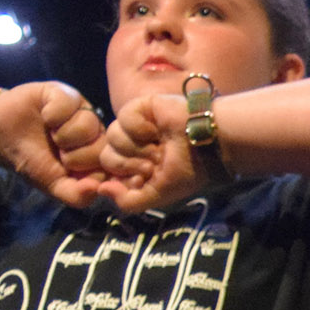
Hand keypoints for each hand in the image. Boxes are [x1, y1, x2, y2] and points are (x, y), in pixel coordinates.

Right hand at [0, 82, 106, 207]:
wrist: (1, 136)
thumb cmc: (33, 161)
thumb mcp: (55, 187)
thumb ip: (78, 196)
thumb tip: (96, 190)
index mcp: (100, 156)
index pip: (112, 169)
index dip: (88, 172)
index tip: (70, 170)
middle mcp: (97, 133)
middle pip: (102, 148)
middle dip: (74, 156)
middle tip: (59, 152)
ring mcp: (84, 111)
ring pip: (89, 125)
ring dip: (63, 135)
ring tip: (51, 134)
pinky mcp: (66, 93)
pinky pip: (69, 105)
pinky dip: (52, 115)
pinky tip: (45, 116)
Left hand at [96, 94, 203, 213]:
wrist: (207, 146)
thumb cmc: (188, 171)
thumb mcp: (158, 195)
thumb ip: (128, 202)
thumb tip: (102, 190)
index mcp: (132, 166)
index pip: (110, 175)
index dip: (128, 179)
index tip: (149, 178)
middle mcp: (129, 147)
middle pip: (107, 157)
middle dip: (134, 163)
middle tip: (157, 160)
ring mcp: (130, 126)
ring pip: (113, 137)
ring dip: (140, 147)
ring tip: (160, 145)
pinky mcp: (136, 107)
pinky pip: (123, 118)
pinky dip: (142, 128)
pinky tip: (157, 129)